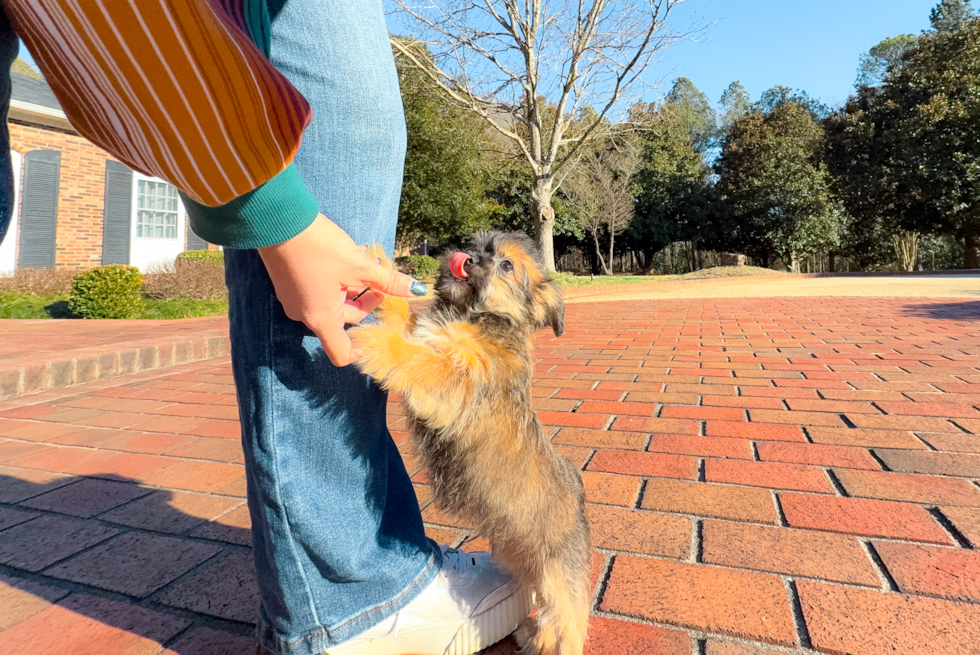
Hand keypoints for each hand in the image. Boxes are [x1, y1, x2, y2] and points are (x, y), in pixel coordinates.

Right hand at [258, 214, 424, 366]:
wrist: (277, 219)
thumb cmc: (318, 248)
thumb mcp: (359, 265)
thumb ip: (389, 281)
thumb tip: (417, 291)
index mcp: (321, 319)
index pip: (341, 353)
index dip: (362, 349)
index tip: (378, 332)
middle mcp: (305, 314)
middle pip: (344, 320)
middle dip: (366, 300)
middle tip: (380, 277)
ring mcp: (294, 298)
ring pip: (333, 300)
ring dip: (353, 284)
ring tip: (365, 257)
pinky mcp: (289, 281)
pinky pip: (319, 289)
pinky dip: (336, 278)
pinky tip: (347, 252)